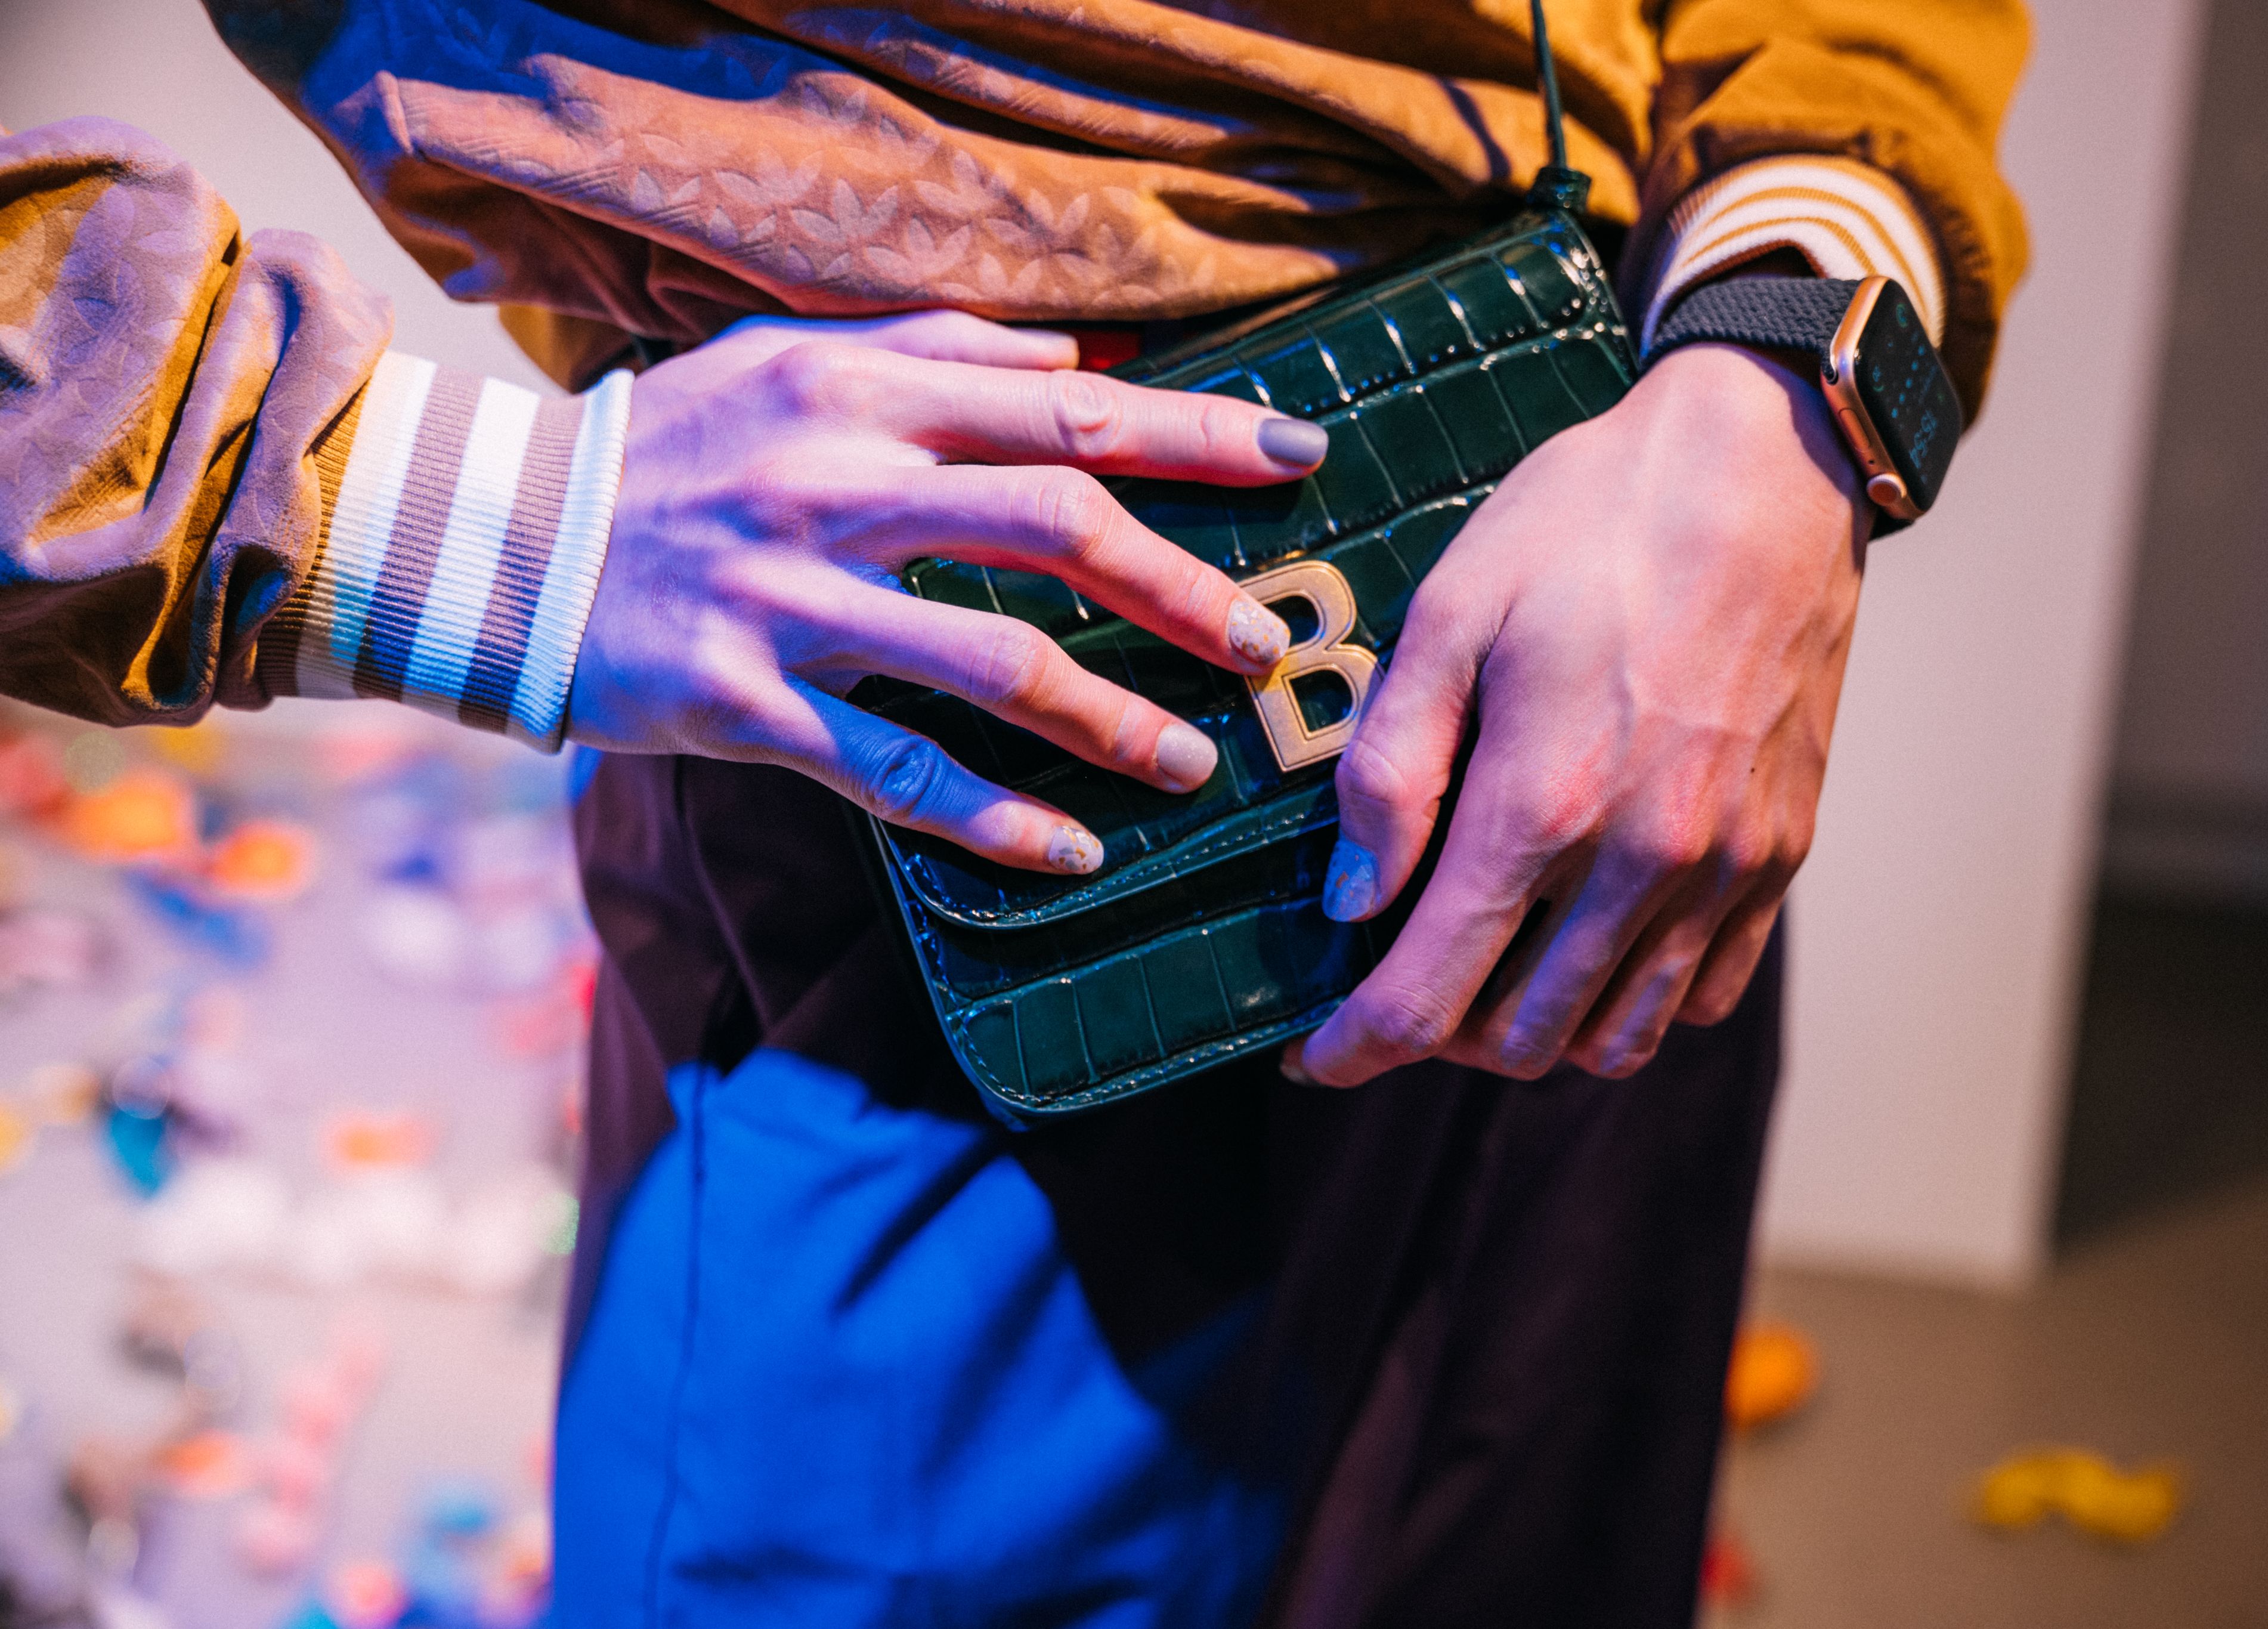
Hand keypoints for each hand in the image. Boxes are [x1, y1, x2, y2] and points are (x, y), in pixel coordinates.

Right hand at [568, 311, 1325, 873]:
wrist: (504, 538)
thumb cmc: (675, 449)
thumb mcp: (795, 363)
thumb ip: (940, 356)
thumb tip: (1083, 359)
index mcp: (864, 398)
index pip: (1069, 411)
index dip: (1195, 435)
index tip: (1299, 457)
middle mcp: (840, 489)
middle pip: (1054, 525)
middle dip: (1180, 585)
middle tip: (1266, 643)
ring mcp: (792, 601)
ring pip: (989, 661)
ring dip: (1108, 716)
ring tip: (1193, 760)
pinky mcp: (747, 703)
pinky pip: (893, 772)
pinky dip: (991, 818)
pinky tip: (1072, 850)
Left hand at [1285, 342, 1871, 1084]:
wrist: (1765, 466)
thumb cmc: (1589, 523)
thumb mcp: (1451, 616)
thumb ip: (1389, 772)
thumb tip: (1350, 902)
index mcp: (1542, 807)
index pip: (1428, 998)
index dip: (1355, 1048)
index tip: (1313, 1058)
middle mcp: (1642, 862)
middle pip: (1517, 1040)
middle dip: (1433, 1040)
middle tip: (1390, 988)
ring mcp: (1725, 868)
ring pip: (1612, 1038)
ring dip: (1531, 1036)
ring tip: (1483, 979)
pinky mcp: (1782, 853)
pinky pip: (1700, 995)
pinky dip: (1630, 1007)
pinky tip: (1585, 951)